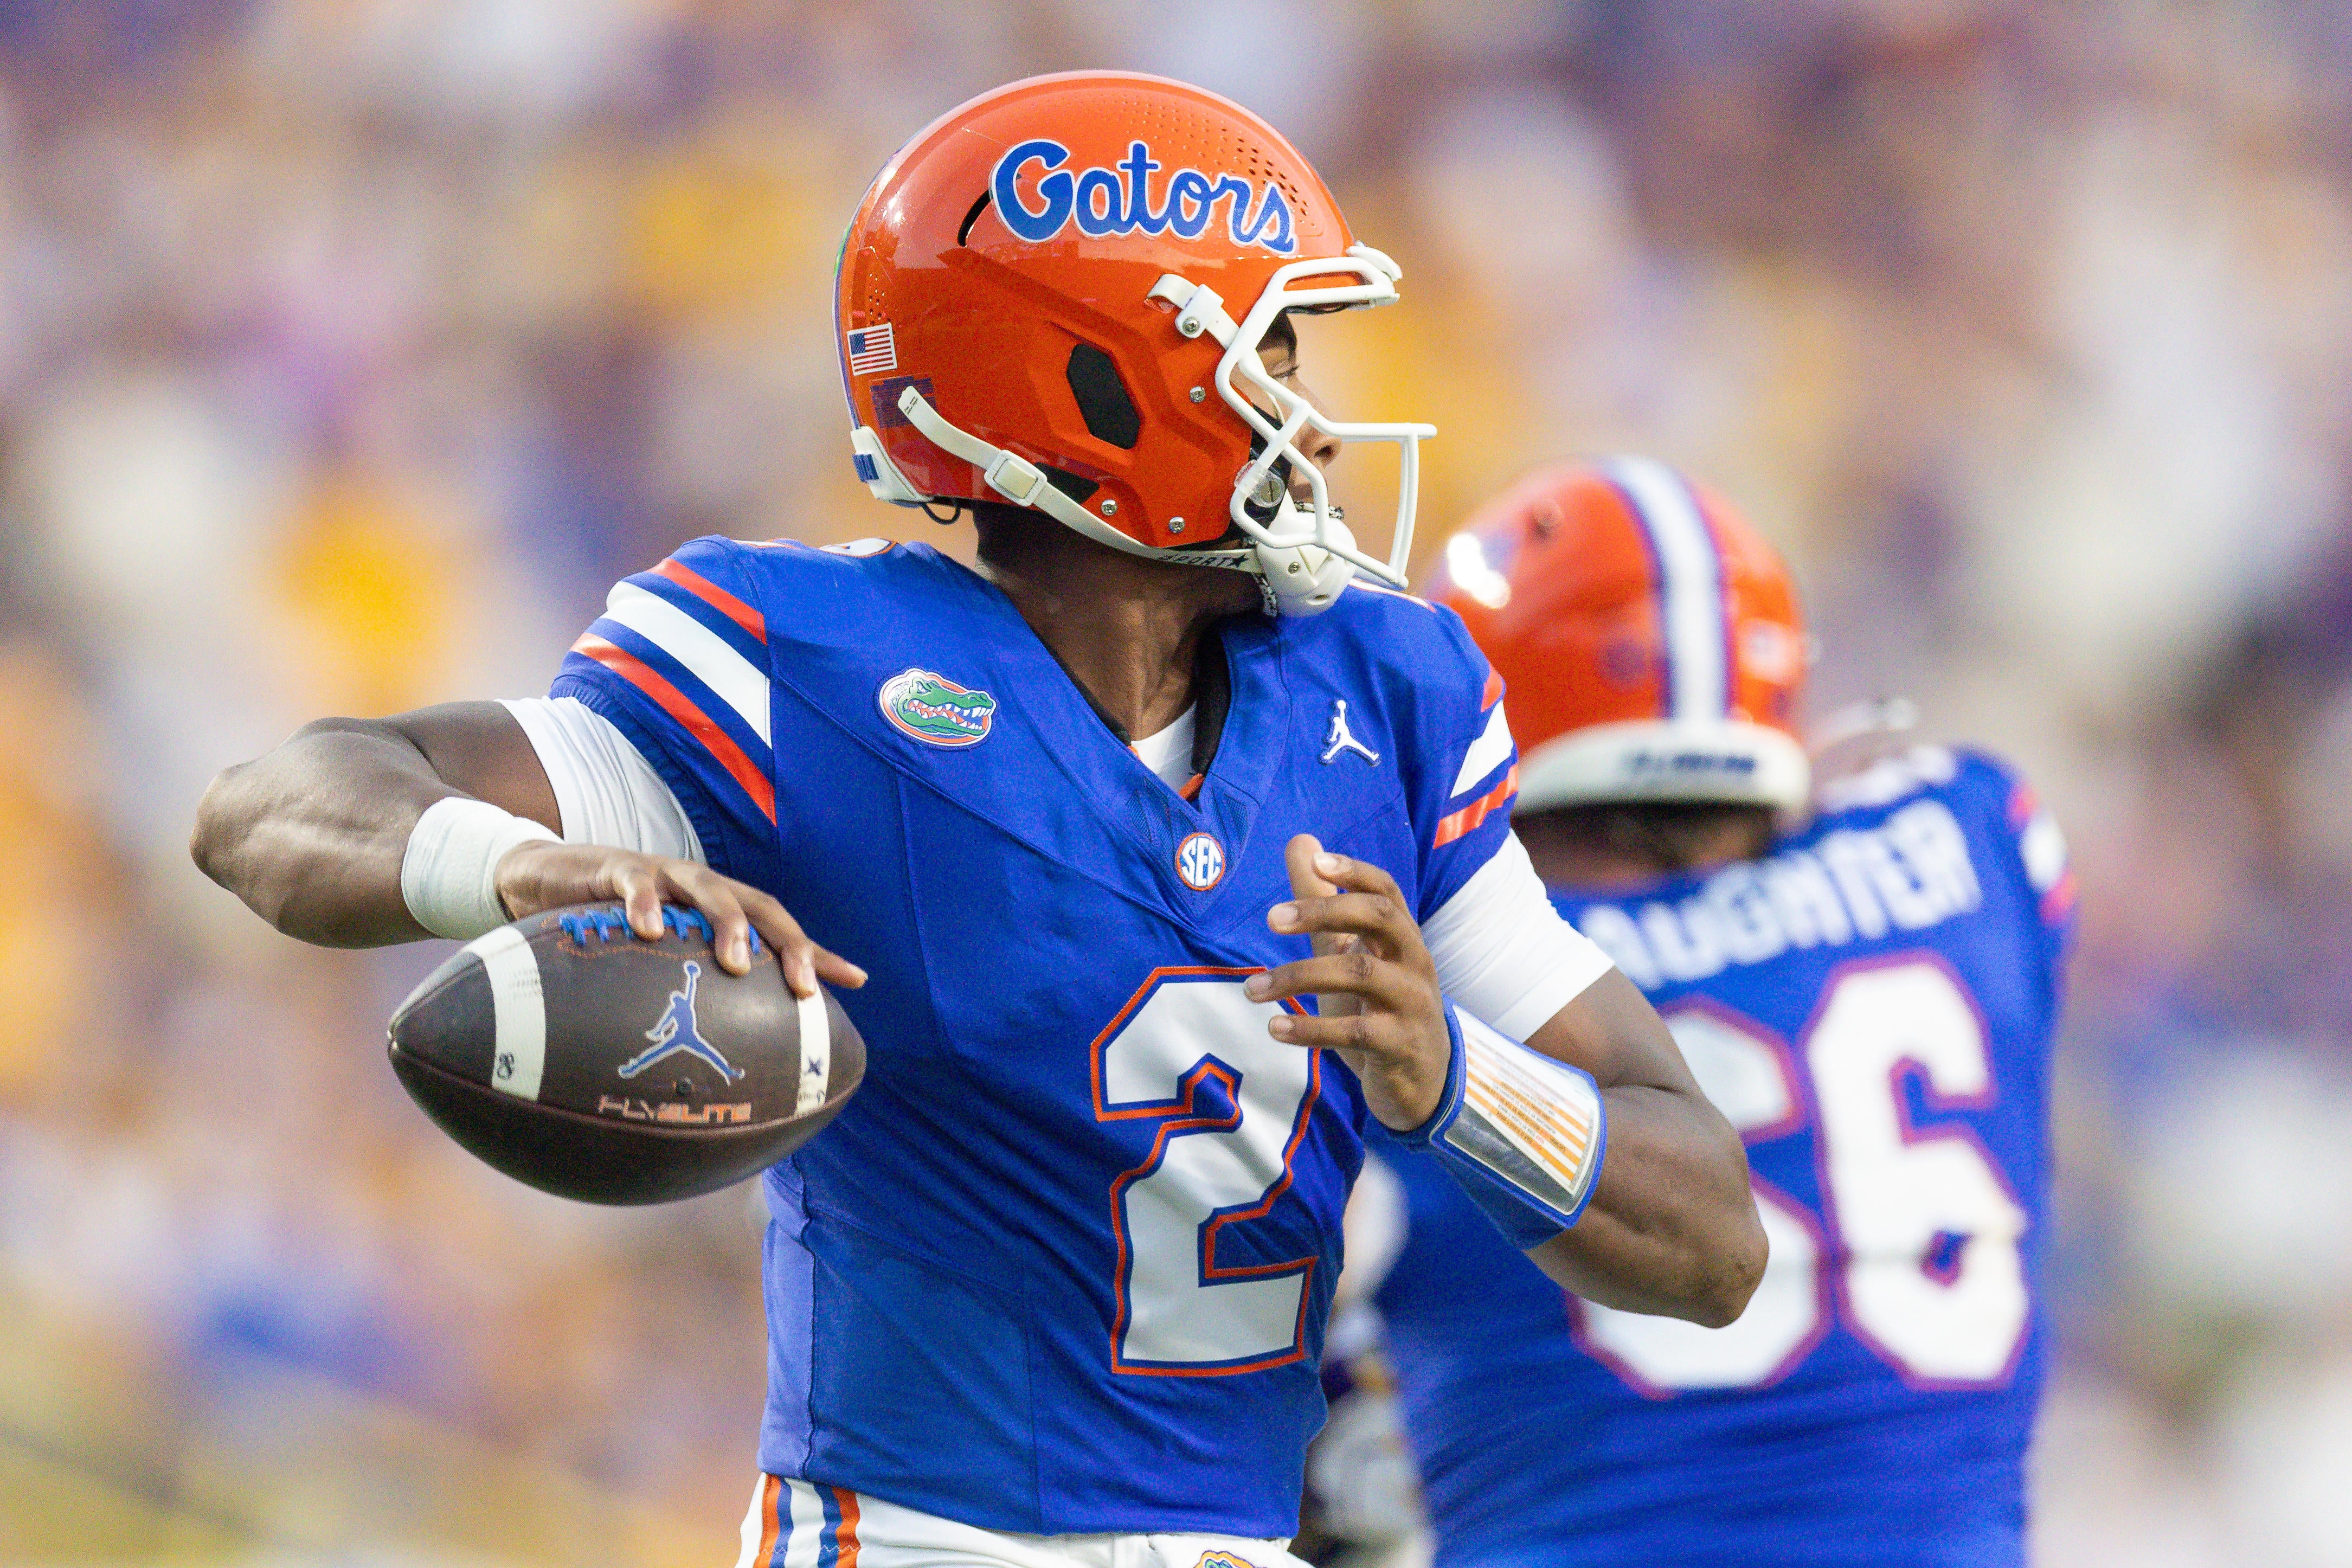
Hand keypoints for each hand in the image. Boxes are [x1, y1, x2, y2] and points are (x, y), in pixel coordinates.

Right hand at [494, 841, 866, 995]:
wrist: (549, 877)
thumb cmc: (618, 922)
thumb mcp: (662, 953)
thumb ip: (697, 987)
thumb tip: (731, 1046)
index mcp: (719, 908)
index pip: (779, 925)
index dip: (816, 950)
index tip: (855, 980)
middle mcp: (702, 887)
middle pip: (757, 905)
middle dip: (786, 942)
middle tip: (802, 984)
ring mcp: (664, 874)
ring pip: (708, 888)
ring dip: (727, 922)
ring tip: (738, 961)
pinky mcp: (618, 869)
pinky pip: (637, 883)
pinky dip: (646, 903)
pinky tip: (650, 928)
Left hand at [1244, 835, 1450, 1130]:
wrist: (1420, 1080)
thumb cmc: (1378, 1007)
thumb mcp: (1350, 952)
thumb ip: (1325, 902)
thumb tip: (1302, 842)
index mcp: (1400, 936)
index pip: (1385, 891)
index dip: (1355, 871)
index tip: (1316, 861)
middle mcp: (1413, 961)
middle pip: (1379, 917)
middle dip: (1325, 911)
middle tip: (1271, 918)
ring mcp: (1412, 1002)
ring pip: (1360, 973)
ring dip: (1298, 977)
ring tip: (1252, 989)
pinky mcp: (1401, 1044)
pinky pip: (1355, 1031)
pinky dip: (1311, 1029)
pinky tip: (1275, 1028)